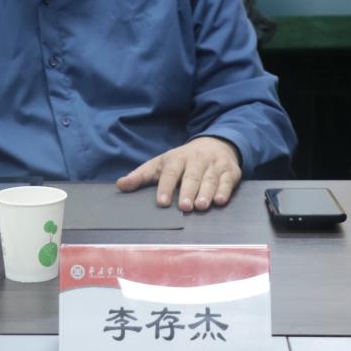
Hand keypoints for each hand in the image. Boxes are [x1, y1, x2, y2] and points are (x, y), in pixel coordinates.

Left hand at [115, 137, 241, 211]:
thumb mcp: (160, 164)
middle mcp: (196, 160)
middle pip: (191, 176)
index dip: (165, 187)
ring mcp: (214, 165)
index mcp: (177, 158)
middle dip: (187, 191)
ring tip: (201, 206)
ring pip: (210, 179)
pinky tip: (220, 200)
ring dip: (206, 193)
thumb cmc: (182, 160)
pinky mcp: (230, 171)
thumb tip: (120, 185)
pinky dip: (224, 190)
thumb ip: (141, 176)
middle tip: (184, 207)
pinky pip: (227, 181)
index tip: (162, 202)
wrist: (215, 144)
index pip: (170, 172)